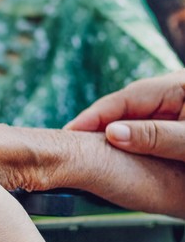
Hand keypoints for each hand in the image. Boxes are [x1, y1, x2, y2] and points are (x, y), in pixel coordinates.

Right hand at [66, 70, 184, 161]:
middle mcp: (171, 93)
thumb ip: (155, 135)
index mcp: (178, 86)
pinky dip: (123, 145)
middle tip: (67, 144)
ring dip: (107, 136)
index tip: (69, 131)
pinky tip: (106, 155)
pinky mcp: (170, 127)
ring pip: (130, 121)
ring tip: (80, 150)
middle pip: (124, 108)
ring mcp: (171, 110)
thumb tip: (110, 133)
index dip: (95, 115)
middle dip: (95, 125)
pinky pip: (140, 134)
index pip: (127, 98)